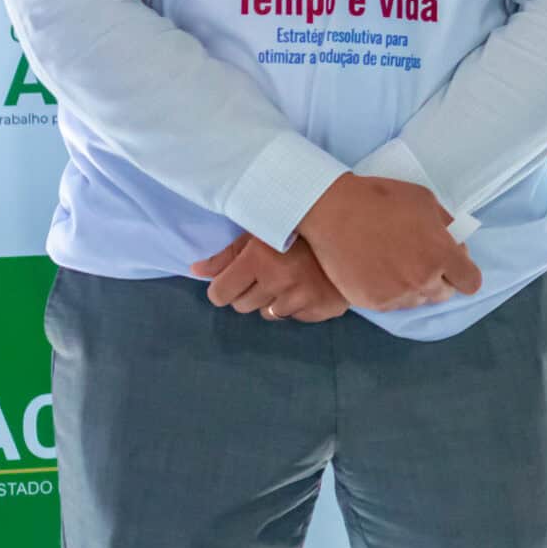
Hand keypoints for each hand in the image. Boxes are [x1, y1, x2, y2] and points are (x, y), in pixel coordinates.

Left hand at [190, 234, 349, 322]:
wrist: (351, 232)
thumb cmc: (297, 229)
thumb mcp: (259, 233)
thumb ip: (226, 255)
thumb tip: (195, 271)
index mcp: (259, 259)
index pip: (220, 294)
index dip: (223, 287)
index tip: (235, 278)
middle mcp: (278, 280)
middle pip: (241, 306)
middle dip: (248, 292)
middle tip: (267, 273)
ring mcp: (302, 297)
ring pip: (267, 313)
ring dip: (272, 300)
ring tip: (289, 278)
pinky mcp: (321, 309)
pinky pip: (293, 317)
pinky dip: (295, 306)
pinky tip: (306, 286)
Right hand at [295, 175, 482, 312]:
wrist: (335, 211)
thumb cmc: (382, 200)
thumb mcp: (426, 201)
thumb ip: (446, 227)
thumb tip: (455, 244)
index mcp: (441, 255)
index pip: (470, 282)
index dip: (464, 274)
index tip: (454, 267)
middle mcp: (423, 280)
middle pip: (444, 294)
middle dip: (439, 280)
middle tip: (421, 262)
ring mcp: (398, 294)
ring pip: (417, 301)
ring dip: (413, 287)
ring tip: (396, 264)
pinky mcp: (374, 303)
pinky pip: (393, 304)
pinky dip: (390, 292)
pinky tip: (378, 271)